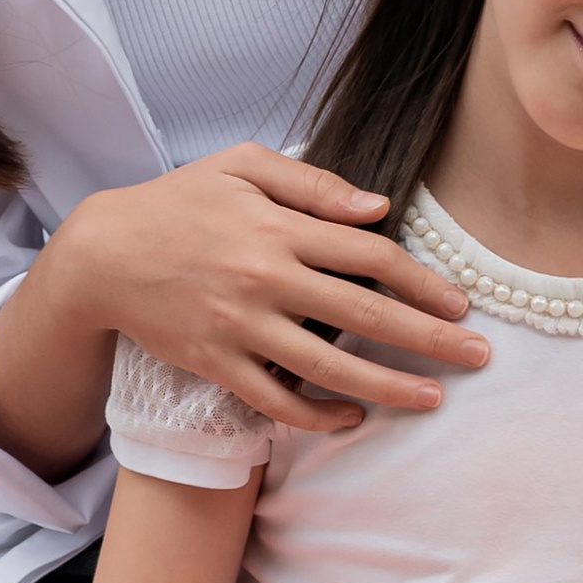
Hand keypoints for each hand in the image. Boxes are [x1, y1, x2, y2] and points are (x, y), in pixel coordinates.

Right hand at [52, 144, 490, 437]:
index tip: (461, 302)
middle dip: (431, 339)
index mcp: (279, 228)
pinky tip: (353, 417)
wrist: (103, 254)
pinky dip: (318, 415)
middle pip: (366, 316)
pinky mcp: (217, 365)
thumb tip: (378, 208)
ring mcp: (241, 328)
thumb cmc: (179, 201)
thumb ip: (312, 183)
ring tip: (434, 401)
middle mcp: (266, 280)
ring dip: (388, 388)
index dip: (423, 281)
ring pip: (329, 367)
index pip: (371, 257)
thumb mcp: (242, 165)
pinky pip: (277, 401)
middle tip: (479, 356)